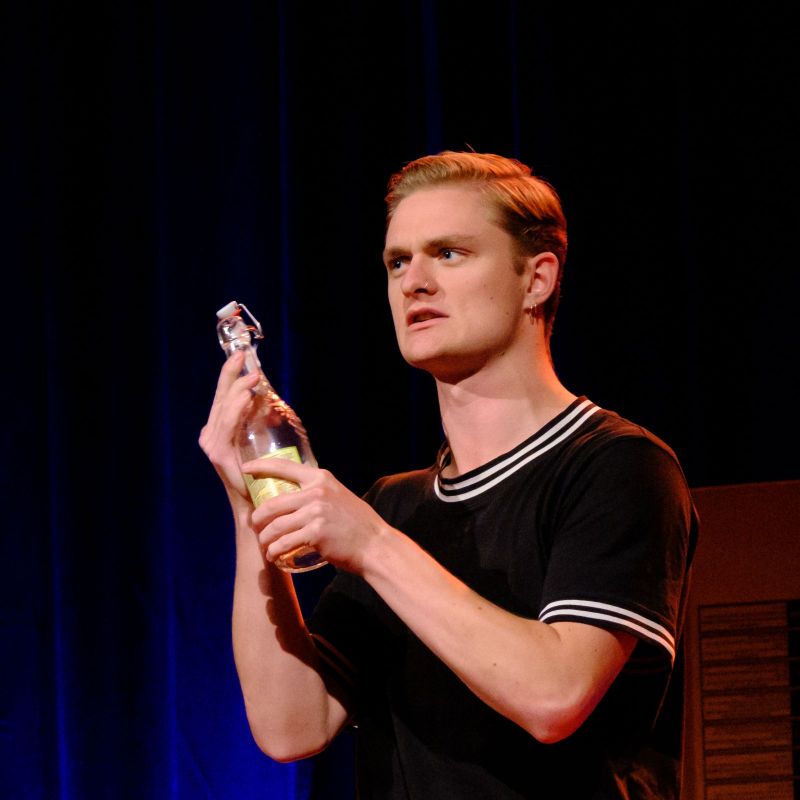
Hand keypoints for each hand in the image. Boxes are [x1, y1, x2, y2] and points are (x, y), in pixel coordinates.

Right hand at [199, 350, 260, 507]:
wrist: (256, 506)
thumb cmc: (261, 475)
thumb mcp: (261, 441)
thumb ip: (259, 422)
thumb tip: (269, 399)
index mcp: (219, 429)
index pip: (225, 395)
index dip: (232, 374)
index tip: (243, 355)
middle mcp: (212, 433)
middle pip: (221, 396)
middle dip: (231, 373)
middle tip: (243, 354)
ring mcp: (213, 443)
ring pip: (225, 407)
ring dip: (240, 389)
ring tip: (254, 376)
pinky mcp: (218, 453)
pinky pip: (227, 425)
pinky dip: (237, 409)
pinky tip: (247, 397)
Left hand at [244, 458, 390, 574]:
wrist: (374, 544)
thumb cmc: (356, 523)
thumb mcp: (338, 496)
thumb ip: (318, 493)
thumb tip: (294, 496)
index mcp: (321, 478)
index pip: (284, 466)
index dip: (261, 466)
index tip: (246, 469)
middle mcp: (316, 492)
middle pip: (272, 504)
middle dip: (257, 518)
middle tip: (254, 526)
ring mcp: (315, 512)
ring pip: (275, 526)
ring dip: (265, 539)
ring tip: (265, 546)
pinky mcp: (315, 533)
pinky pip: (283, 543)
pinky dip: (274, 552)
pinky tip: (273, 556)